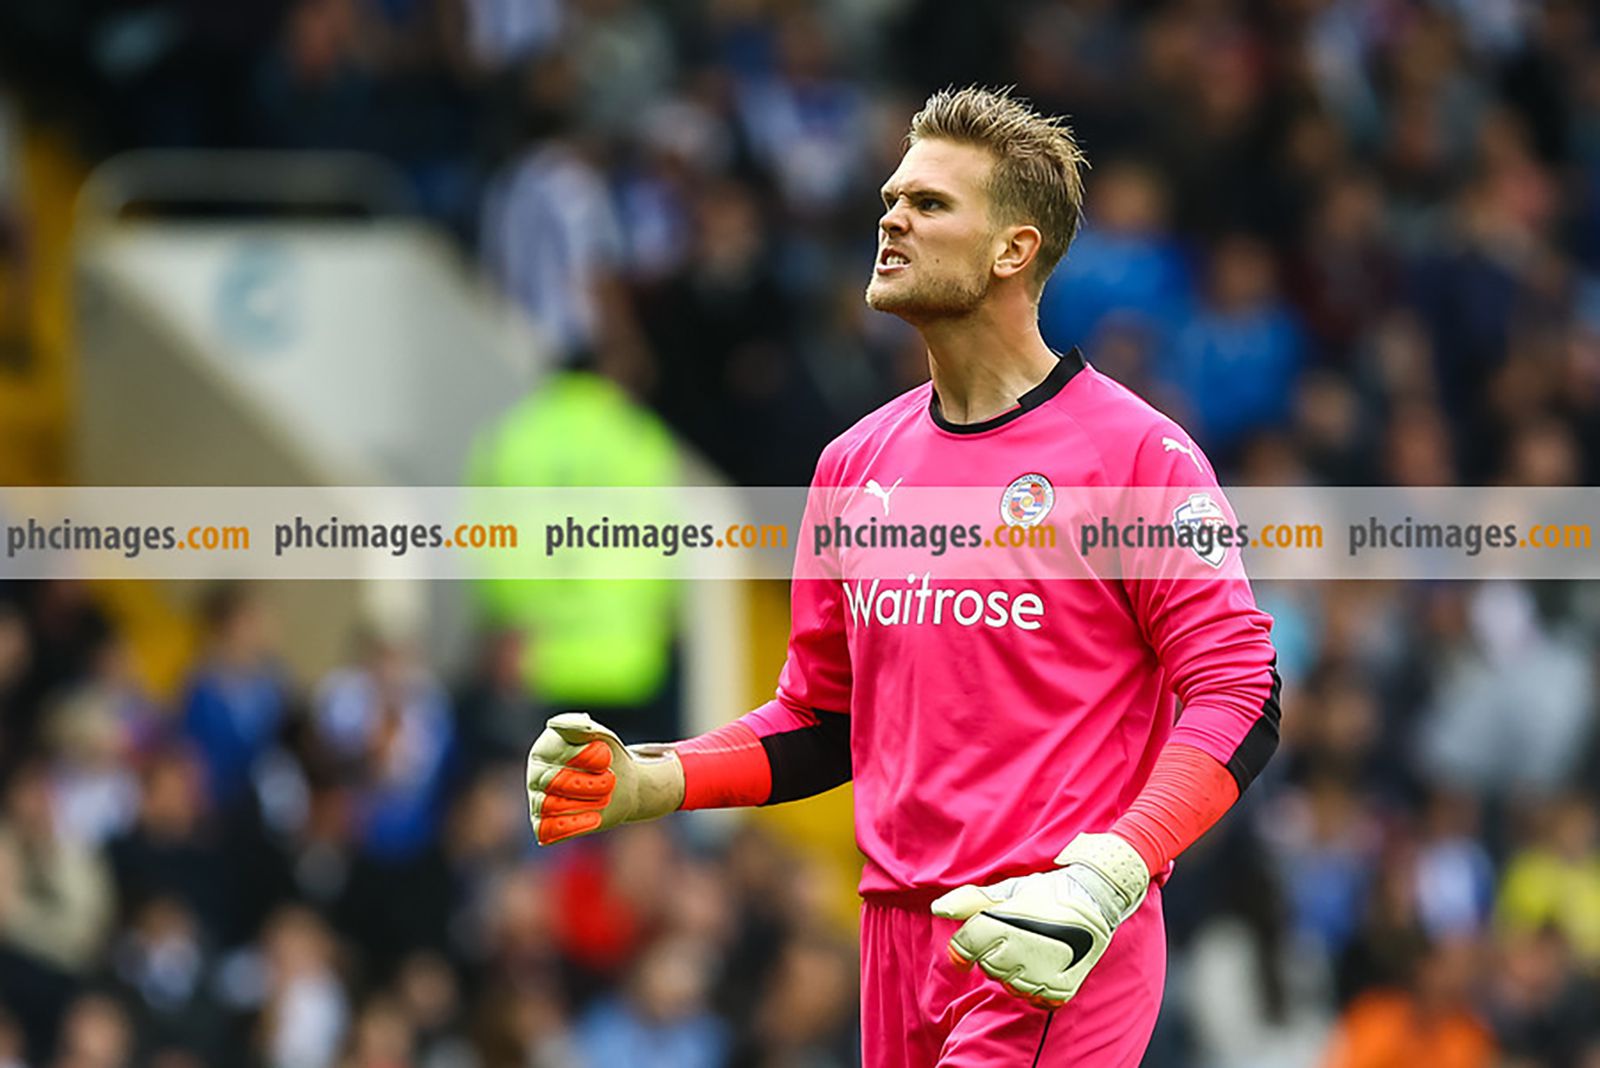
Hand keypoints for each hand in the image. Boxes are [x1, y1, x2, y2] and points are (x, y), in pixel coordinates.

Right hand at [526, 712, 684, 844]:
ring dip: (589, 803)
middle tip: (610, 781)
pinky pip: (551, 830)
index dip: (588, 758)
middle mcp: (535, 774)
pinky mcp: (544, 826)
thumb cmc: (606, 757)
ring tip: (604, 797)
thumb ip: (581, 727)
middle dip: (592, 783)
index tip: (606, 759)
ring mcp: (538, 801)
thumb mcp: (600, 736)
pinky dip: (577, 825)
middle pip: (556, 782)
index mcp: (544, 748)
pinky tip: (595, 817)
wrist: (619, 786)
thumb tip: (554, 725)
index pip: (559, 755)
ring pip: (555, 806)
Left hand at [930, 833, 1149, 1006]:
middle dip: (994, 952)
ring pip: (1009, 984)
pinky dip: (1035, 984)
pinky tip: (1045, 963)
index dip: (963, 946)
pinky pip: (1033, 996)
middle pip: (987, 966)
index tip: (969, 945)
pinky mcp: (1060, 989)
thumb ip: (970, 901)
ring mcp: (1041, 974)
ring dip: (1015, 969)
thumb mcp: (1007, 891)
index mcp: (1000, 926)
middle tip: (1016, 933)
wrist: (1096, 899)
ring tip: (1033, 947)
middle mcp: (1019, 953)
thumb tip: (938, 909)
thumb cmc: (1047, 893)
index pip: (964, 948)